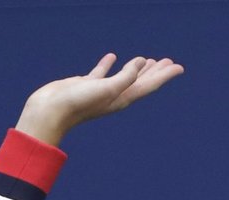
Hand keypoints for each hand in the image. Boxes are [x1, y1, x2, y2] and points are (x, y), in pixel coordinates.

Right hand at [15, 53, 184, 146]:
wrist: (49, 113)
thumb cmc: (77, 104)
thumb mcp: (105, 89)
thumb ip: (125, 77)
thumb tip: (142, 62)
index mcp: (122, 98)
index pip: (148, 85)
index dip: (164, 76)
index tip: (179, 67)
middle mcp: (114, 96)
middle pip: (141, 82)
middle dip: (156, 72)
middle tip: (169, 62)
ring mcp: (101, 91)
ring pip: (124, 76)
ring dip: (137, 68)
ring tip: (148, 59)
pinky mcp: (86, 85)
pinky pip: (102, 72)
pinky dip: (109, 64)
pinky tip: (112, 57)